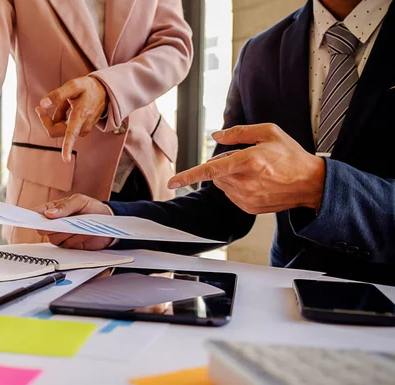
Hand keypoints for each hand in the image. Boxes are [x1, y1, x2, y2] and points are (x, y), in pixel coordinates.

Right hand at [35, 194, 113, 249]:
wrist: (108, 222)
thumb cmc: (92, 208)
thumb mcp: (80, 201)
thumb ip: (65, 206)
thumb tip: (49, 213)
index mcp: (53, 209)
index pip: (37, 214)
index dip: (32, 217)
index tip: (34, 220)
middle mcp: (54, 223)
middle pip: (42, 229)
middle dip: (54, 227)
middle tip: (66, 222)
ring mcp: (61, 235)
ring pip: (53, 239)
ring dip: (67, 233)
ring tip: (79, 227)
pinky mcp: (69, 245)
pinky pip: (66, 246)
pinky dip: (75, 240)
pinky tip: (83, 234)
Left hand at [36, 76, 108, 162]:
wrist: (104, 93)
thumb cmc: (88, 88)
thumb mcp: (74, 85)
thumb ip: (58, 94)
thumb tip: (42, 104)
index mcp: (81, 116)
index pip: (71, 134)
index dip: (67, 147)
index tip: (65, 160)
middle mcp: (83, 127)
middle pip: (56, 131)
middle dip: (47, 120)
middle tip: (40, 107)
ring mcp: (82, 131)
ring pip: (59, 127)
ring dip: (57, 115)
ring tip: (66, 102)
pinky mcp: (81, 131)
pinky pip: (64, 127)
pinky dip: (62, 116)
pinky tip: (70, 107)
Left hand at [167, 124, 325, 213]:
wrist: (310, 183)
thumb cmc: (291, 156)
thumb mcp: (269, 132)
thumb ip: (239, 132)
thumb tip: (216, 136)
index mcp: (249, 161)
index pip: (211, 170)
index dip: (188, 176)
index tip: (171, 182)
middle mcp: (246, 182)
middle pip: (216, 175)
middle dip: (224, 165)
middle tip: (247, 159)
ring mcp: (247, 198)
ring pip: (222, 185)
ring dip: (230, 176)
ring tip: (255, 171)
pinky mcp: (248, 208)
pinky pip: (231, 195)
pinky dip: (237, 187)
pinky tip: (256, 182)